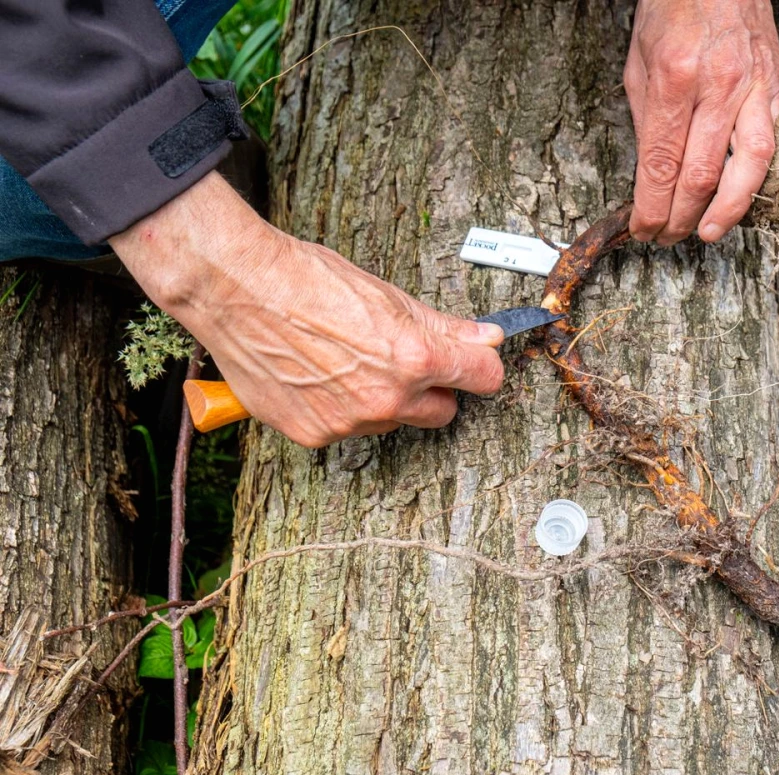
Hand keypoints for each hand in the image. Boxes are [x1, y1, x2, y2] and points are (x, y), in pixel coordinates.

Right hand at [110, 172, 504, 447]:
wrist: (237, 289)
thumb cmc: (308, 280)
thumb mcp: (387, 295)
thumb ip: (443, 327)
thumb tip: (486, 338)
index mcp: (415, 358)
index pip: (484, 379)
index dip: (480, 367)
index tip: (474, 363)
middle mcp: (387, 397)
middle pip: (442, 411)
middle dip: (432, 389)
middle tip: (402, 359)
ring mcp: (349, 422)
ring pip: (391, 420)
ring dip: (382, 399)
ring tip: (345, 358)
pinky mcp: (314, 434)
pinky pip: (347, 429)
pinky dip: (339, 408)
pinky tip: (317, 375)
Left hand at [624, 0, 778, 244]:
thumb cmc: (673, 10)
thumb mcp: (639, 62)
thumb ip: (646, 119)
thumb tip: (650, 175)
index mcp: (674, 78)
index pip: (661, 164)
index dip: (651, 207)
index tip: (643, 229)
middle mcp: (718, 85)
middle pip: (701, 174)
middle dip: (681, 217)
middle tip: (667, 237)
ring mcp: (754, 86)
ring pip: (749, 165)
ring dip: (728, 209)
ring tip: (710, 232)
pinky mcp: (777, 86)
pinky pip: (773, 143)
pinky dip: (757, 177)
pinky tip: (741, 196)